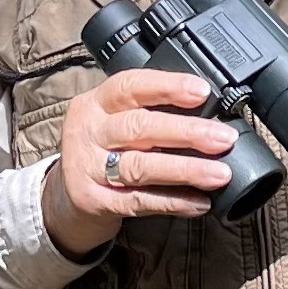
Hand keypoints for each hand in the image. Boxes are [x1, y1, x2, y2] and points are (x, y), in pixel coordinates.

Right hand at [41, 69, 235, 258]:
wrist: (65, 194)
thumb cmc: (105, 147)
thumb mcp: (115, 118)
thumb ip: (151, 111)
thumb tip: (210, 113)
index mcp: (97, 101)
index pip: (131, 85)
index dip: (168, 87)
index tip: (202, 92)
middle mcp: (88, 131)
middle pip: (139, 127)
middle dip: (187, 132)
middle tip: (223, 139)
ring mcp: (86, 168)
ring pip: (141, 166)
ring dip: (186, 170)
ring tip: (219, 174)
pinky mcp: (92, 201)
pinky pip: (139, 201)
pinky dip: (172, 201)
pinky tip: (198, 202)